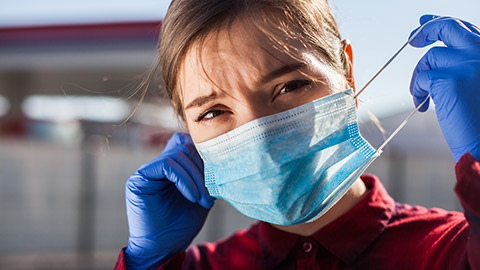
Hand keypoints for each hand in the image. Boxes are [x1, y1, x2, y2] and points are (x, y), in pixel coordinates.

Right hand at [124, 132, 213, 268]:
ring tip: (204, 200)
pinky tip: (192, 197)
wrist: (163, 248)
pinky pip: (166, 165)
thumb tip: (222, 157)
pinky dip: (184, 179)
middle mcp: (158, 165)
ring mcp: (147, 170)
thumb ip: (206, 175)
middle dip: (203, 167)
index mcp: (172, 166)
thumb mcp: (201, 195)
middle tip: (213, 192)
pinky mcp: (140, 178)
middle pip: (185, 146)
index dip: (206, 156)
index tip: (218, 178)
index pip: (189, 144)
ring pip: (178, 154)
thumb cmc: (181, 224)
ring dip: (196, 177)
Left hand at [409, 15, 479, 161]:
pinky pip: (421, 77)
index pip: (465, 29)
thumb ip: (465, 64)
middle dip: (426, 30)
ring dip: (420, 77)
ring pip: (430, 58)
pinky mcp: (449, 79)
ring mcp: (467, 63)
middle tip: (412, 39)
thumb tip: (441, 49)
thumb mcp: (477, 82)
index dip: (442, 24)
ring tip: (424, 98)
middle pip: (448, 28)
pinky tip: (424, 106)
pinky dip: (416, 91)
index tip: (425, 24)